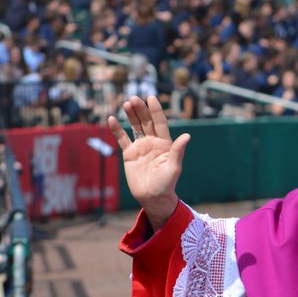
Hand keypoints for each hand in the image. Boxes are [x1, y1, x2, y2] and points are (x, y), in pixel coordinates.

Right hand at [107, 95, 189, 229]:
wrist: (152, 198)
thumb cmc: (166, 184)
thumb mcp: (173, 168)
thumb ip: (178, 151)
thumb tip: (186, 136)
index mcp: (164, 143)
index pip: (160, 122)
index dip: (156, 110)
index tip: (151, 98)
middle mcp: (152, 142)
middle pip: (146, 121)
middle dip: (141, 110)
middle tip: (134, 99)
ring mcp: (140, 147)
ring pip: (135, 127)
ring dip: (131, 115)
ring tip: (126, 103)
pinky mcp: (129, 154)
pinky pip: (122, 139)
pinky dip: (117, 129)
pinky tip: (111, 119)